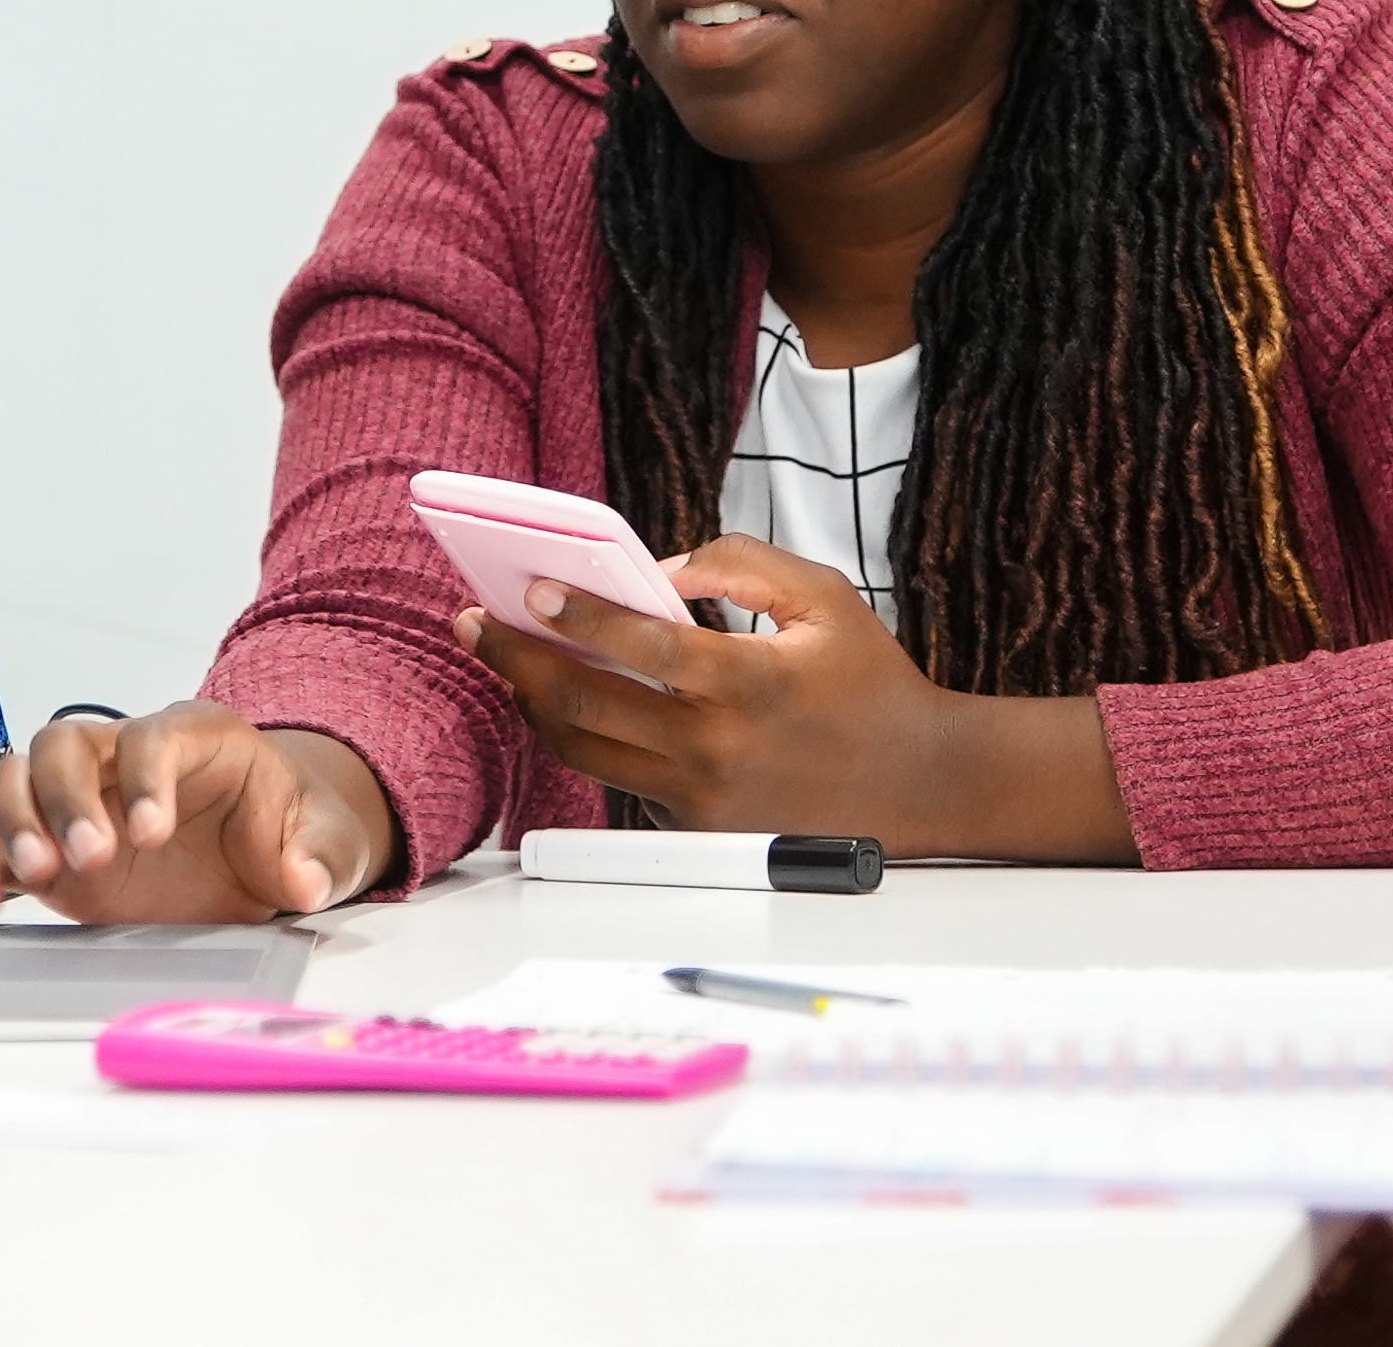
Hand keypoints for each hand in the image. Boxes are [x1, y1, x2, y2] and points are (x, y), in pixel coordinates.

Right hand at [0, 702, 396, 922]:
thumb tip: (305, 879)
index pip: (152, 736)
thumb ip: (317, 854)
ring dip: (16, 822)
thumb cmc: (286, 827)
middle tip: (90, 856)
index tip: (152, 832)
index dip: (145, 777)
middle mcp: (123, 758)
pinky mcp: (50, 845)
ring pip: (19, 778)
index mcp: (195, 738)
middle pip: (67, 743)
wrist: (262, 851)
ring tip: (37, 876)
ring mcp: (79, 799)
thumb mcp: (324, 838)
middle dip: (69, 797)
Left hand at [452, 535, 1132, 860]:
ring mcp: (699, 798)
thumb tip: (661, 566)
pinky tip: (559, 700)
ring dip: (533, 704)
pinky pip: (621, 778)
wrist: (919, 784)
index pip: (640, 646)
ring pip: (585, 751)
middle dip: (517, 661)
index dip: (576, 617)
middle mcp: (714, 749)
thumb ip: (742, 563)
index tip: (528, 589)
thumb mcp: (825, 596)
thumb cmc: (871, 683)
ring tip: (502, 660)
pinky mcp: (696, 828)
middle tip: (473, 623)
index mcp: (747, 685)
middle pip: (585, 707)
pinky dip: (584, 738)